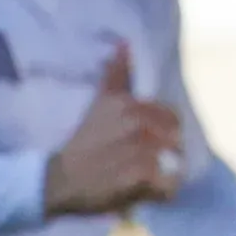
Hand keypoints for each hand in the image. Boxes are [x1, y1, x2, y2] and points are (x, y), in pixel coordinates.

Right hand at [41, 53, 183, 217]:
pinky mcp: (143, 175)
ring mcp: (143, 148)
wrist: (58, 179)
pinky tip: (141, 191)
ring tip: (140, 177)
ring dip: (163, 173)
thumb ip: (116, 74)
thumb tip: (124, 43)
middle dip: (164, 153)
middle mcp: (139, 122)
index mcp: (132, 105)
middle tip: (139, 162)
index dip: (161, 132)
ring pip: (176, 164)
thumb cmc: (82, 144)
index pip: (172, 117)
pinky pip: (170, 186)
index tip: (140, 143)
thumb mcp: (100, 103)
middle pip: (177, 141)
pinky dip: (160, 192)